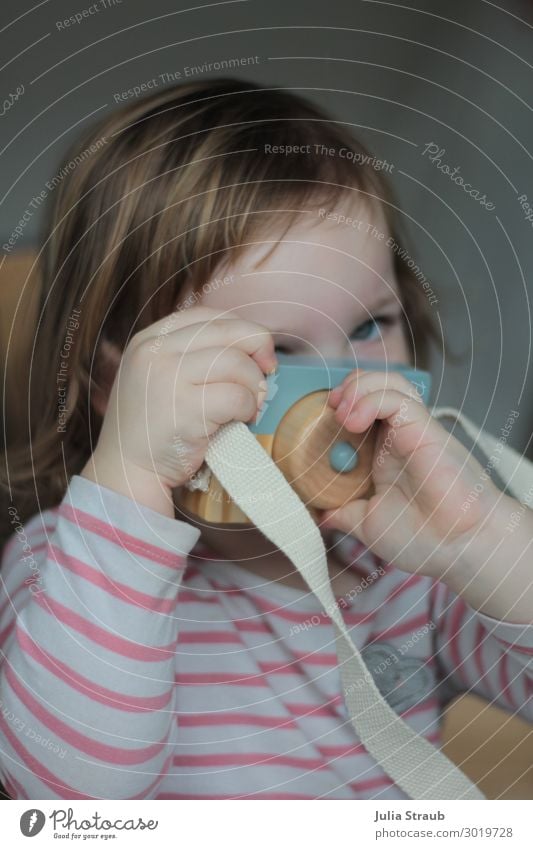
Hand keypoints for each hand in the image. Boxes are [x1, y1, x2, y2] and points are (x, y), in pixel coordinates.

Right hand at [82, 306, 276, 515]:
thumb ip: (193, 356)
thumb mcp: (159, 378)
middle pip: (228, 331)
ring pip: (236, 363)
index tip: (255, 354)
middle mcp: (154, 352)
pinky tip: (240, 420)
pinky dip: (248, 408)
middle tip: (266, 377)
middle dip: (258, 351)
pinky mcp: (184, 408)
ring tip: (249, 406)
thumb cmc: (153, 428)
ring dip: (253, 386)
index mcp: (148, 340)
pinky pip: (237, 396)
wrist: (126, 473)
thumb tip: (255, 346)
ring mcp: (167, 378)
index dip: (240, 331)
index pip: (208, 316)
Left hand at [321, 369, 503, 579]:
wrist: (460, 550)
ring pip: (389, 383)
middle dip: (348, 387)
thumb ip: (344, 514)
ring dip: (359, 387)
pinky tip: (353, 420)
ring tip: (341, 412)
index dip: (341, 404)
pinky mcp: (425, 429)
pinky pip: (398, 399)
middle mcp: (399, 435)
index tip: (319, 420)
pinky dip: (371, 400)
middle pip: (375, 385)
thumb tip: (317, 514)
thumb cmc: (424, 539)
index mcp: (385, 452)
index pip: (363, 407)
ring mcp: (413, 430)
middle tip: (330, 408)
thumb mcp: (368, 524)